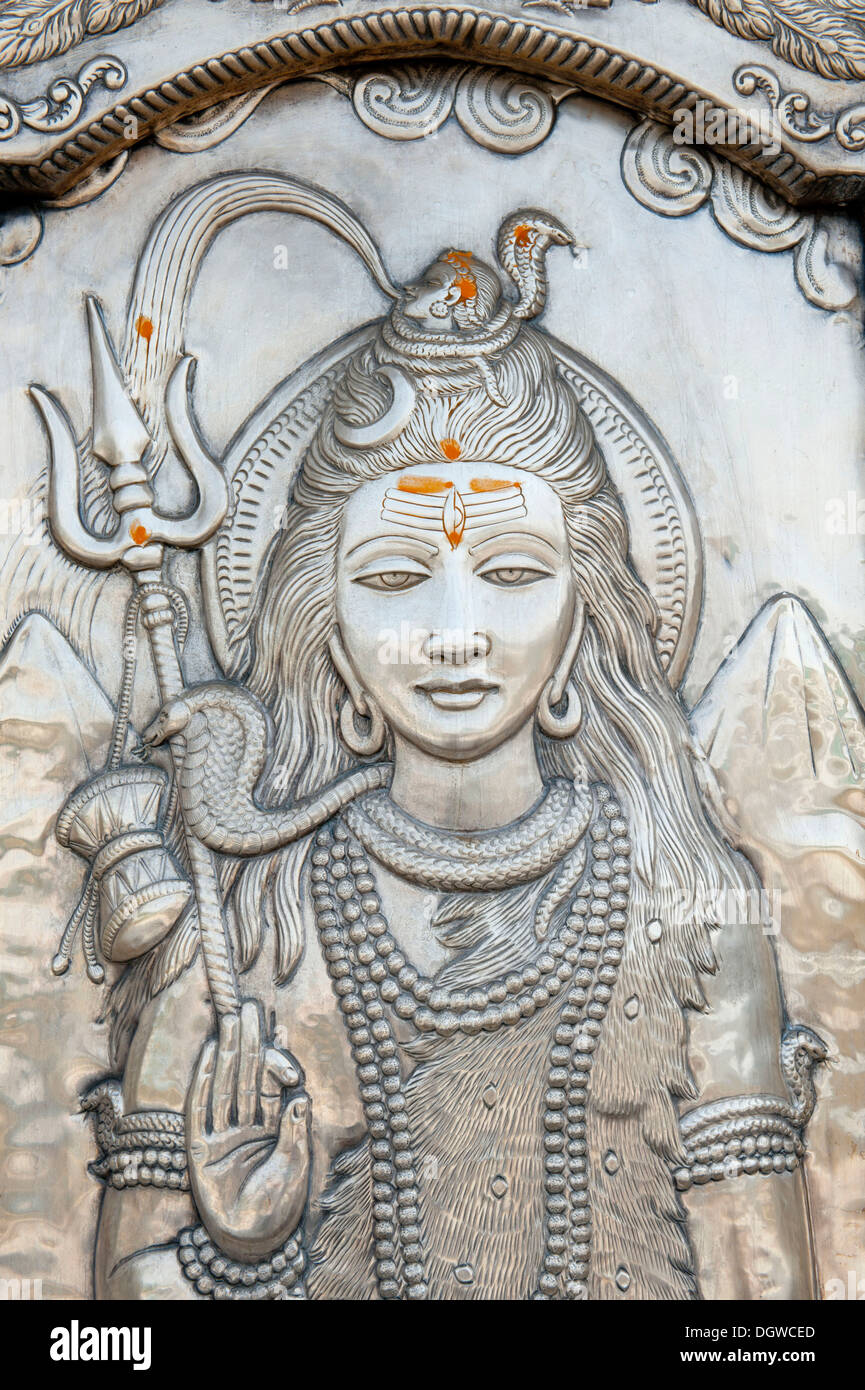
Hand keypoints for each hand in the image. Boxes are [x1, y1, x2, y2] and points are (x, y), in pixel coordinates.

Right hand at [185, 1000, 310, 1261]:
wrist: (250, 1241)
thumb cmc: (277, 1206)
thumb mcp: (295, 1165)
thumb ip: (296, 1130)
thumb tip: (301, 1096)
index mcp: (271, 1126)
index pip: (270, 1081)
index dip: (273, 1053)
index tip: (276, 1024)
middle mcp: (245, 1125)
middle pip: (246, 1074)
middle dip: (249, 1041)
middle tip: (250, 1006)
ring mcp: (222, 1135)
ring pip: (225, 1085)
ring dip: (227, 1052)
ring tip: (230, 1019)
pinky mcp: (200, 1149)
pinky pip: (201, 1110)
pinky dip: (203, 1083)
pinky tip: (207, 1055)